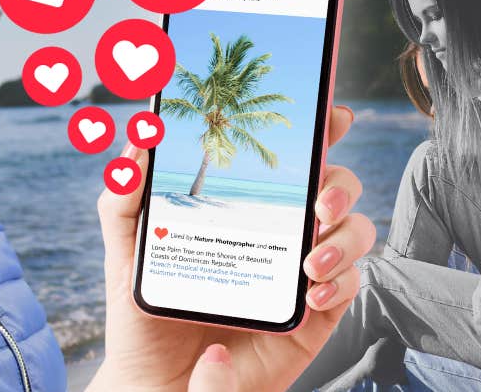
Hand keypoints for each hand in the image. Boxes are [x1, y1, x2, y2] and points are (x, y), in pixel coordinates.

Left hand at [87, 105, 375, 391]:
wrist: (156, 383)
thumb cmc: (145, 315)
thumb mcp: (129, 251)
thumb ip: (125, 199)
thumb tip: (137, 144)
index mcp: (248, 209)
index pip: (291, 162)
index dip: (320, 133)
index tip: (333, 116)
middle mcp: (282, 234)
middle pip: (336, 190)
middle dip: (339, 186)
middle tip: (318, 203)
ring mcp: (301, 273)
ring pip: (355, 234)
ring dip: (345, 237)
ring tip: (309, 260)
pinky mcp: (313, 317)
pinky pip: (348, 287)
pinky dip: (339, 283)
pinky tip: (309, 292)